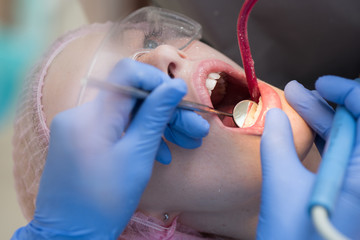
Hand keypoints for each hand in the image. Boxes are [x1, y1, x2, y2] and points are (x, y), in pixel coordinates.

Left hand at [12, 59, 208, 238]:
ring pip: (126, 113)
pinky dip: (138, 136)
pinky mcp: (81, 139)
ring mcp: (79, 127)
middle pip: (131, 97)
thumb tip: (175, 86)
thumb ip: (155, 116)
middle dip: (166, 111)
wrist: (70, 234)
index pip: (127, 74)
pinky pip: (115, 127)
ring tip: (186, 143)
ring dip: (157, 125)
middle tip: (196, 130)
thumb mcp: (137, 156)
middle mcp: (80, 114)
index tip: (180, 98)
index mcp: (92, 116)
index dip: (157, 81)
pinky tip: (161, 153)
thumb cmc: (104, 202)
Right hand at [257, 76, 359, 238]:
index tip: (321, 84)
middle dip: (329, 104)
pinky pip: (344, 157)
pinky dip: (325, 140)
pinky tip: (303, 128)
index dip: (348, 92)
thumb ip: (277, 144)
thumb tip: (272, 114)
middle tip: (299, 92)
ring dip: (324, 120)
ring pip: (351, 140)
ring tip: (295, 103)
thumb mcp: (282, 187)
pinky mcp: (352, 193)